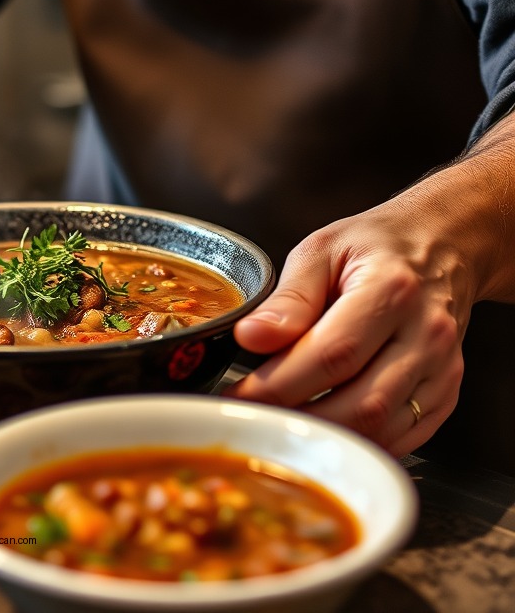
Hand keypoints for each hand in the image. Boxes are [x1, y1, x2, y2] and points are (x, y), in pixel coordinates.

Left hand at [224, 124, 514, 457]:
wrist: (439, 246)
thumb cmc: (376, 246)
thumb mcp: (321, 251)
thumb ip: (288, 298)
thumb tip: (251, 337)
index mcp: (391, 289)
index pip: (332, 353)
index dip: (280, 383)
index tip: (240, 394)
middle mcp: (426, 334)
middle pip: (360, 403)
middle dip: (298, 418)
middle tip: (255, 416)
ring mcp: (443, 370)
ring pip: (381, 429)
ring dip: (325, 438)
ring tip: (282, 423)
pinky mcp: (447, 394)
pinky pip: (403, 438)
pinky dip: (358, 442)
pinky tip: (324, 430)